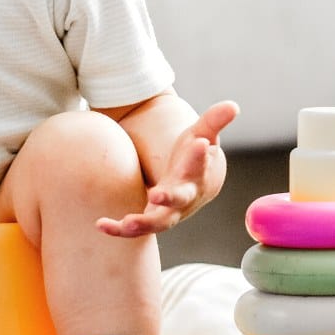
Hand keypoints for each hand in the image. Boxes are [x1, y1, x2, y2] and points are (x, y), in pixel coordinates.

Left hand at [97, 100, 238, 237]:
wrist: (195, 186)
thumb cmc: (195, 155)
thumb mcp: (203, 133)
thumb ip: (214, 120)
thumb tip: (233, 105)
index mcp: (198, 172)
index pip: (201, 163)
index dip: (201, 155)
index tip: (200, 143)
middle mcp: (185, 195)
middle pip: (180, 199)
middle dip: (170, 198)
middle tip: (157, 194)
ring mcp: (169, 210)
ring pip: (158, 222)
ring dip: (142, 223)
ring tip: (125, 222)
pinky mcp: (151, 218)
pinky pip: (136, 229)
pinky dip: (119, 229)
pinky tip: (100, 225)